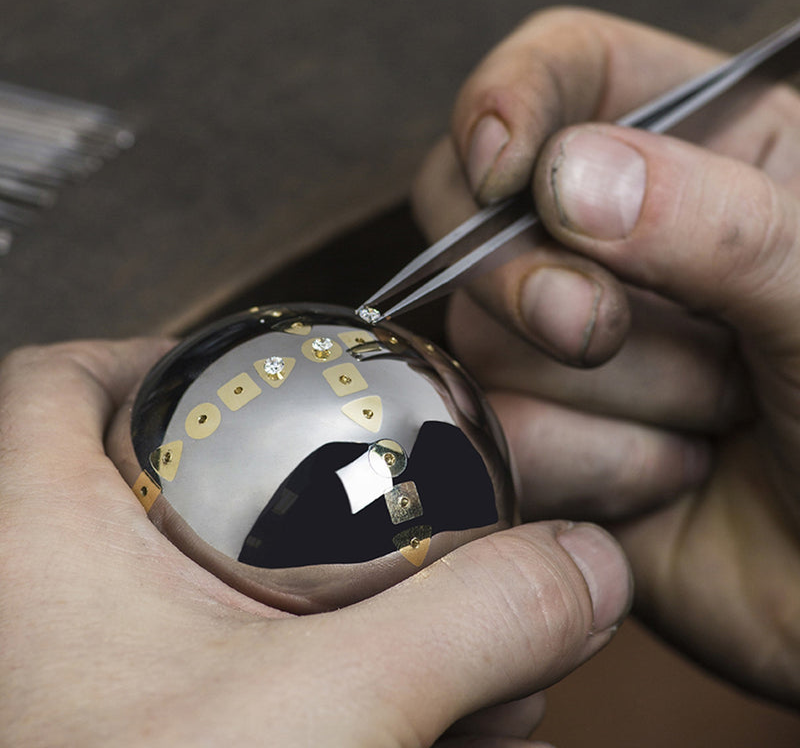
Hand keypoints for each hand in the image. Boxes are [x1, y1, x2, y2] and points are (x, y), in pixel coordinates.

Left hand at [0, 339, 630, 746]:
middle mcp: (32, 603)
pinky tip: (424, 728)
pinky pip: (215, 676)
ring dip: (329, 602)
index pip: (67, 376)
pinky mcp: (117, 733)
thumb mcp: (326, 719)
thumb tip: (585, 565)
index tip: (252, 371)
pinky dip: (315, 683)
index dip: (156, 352)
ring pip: (201, 590)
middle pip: (156, 477)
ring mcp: (70, 678)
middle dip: (288, 490)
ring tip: (444, 642)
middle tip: (378, 500)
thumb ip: (468, 621)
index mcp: (32, 544)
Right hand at [412, 7, 799, 705]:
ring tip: (714, 421)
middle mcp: (609, 244)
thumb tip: (566, 179)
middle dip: (530, 279)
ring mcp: (557, 343)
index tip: (504, 167)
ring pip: (485, 337)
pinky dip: (590, 465)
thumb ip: (716, 222)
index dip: (511, 99)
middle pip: (474, 210)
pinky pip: (495, 431)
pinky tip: (671, 477)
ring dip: (609, 396)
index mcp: (698, 153)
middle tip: (598, 330)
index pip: (564, 73)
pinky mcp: (536, 431)